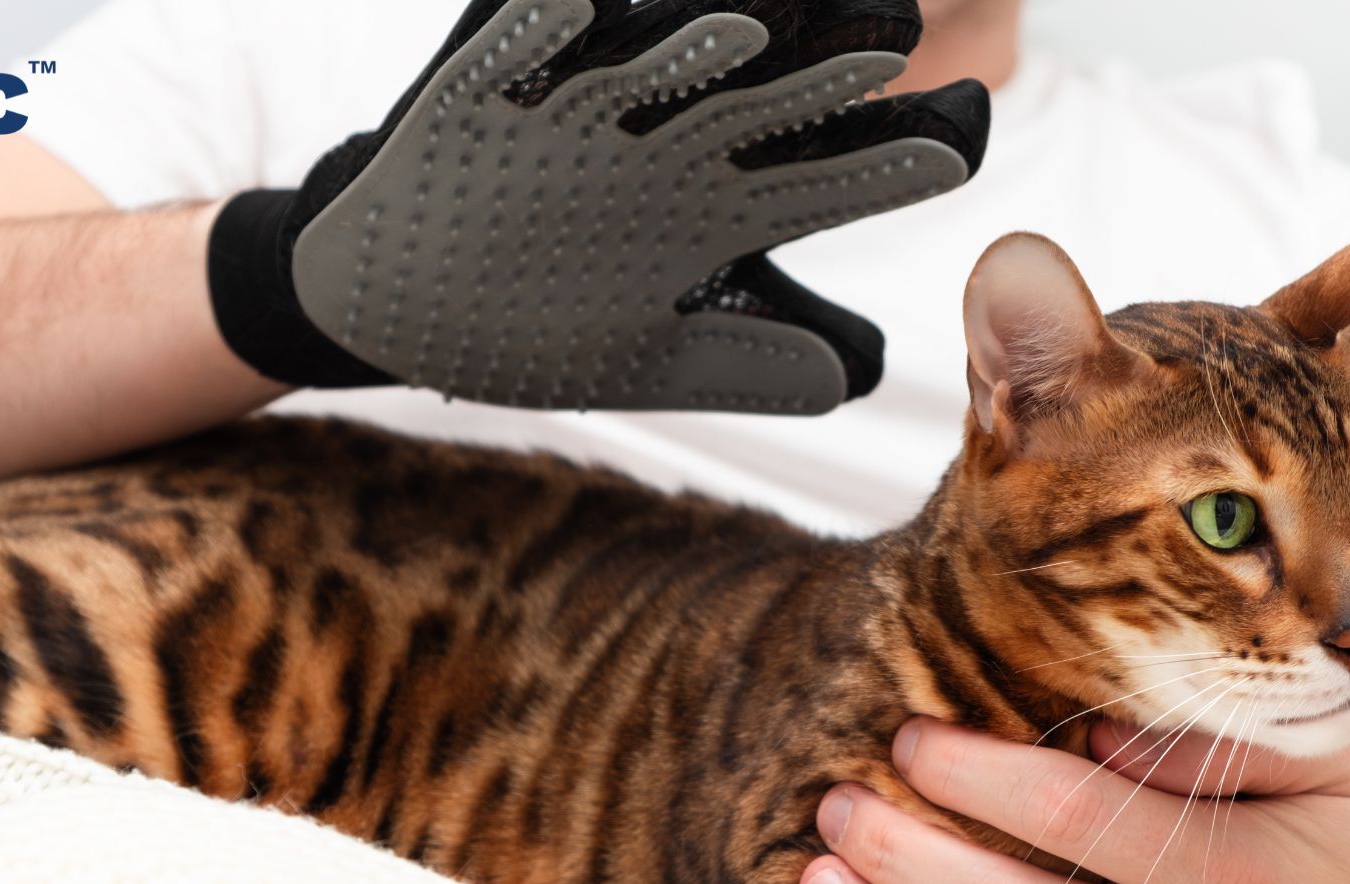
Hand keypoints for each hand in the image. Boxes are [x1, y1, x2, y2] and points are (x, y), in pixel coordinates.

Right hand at [205, 0, 988, 409]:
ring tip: (748, 28)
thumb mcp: (645, 355)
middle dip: (815, 73)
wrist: (391, 299)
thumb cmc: (530, 326)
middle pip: (750, 99)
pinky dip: (540, 31)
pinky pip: (511, 48)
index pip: (816, 175)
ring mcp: (570, 114)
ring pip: (642, 64)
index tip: (957, 147)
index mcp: (704, 210)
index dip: (885, 160)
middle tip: (894, 38)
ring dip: (690, 46)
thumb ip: (747, 360)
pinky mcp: (481, 89)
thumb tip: (858, 379)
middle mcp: (653, 148)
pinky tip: (576, 11)